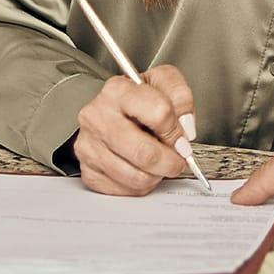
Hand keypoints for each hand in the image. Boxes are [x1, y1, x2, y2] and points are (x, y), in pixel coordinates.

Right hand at [73, 65, 197, 196]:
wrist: (108, 112)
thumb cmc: (137, 100)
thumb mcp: (162, 83)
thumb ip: (181, 97)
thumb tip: (185, 128)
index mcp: (117, 90)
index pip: (159, 113)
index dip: (177, 129)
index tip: (181, 136)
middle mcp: (98, 117)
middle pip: (146, 153)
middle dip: (170, 161)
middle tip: (177, 159)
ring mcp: (89, 146)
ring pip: (136, 176)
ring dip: (156, 175)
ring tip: (158, 163)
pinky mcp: (88, 172)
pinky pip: (125, 190)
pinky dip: (140, 185)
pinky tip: (140, 169)